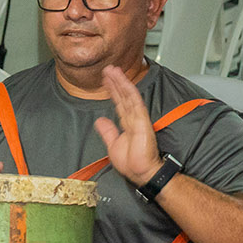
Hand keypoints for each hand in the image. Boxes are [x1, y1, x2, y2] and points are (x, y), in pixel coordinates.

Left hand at [92, 64, 161, 184]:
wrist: (141, 172)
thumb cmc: (132, 163)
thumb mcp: (113, 145)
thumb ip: (108, 131)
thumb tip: (99, 121)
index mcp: (127, 124)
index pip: (119, 103)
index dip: (112, 91)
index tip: (105, 81)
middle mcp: (133, 118)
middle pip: (123, 96)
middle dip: (115, 82)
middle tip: (107, 69)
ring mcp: (138, 118)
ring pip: (128, 95)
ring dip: (120, 81)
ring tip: (112, 70)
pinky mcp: (142, 120)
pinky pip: (134, 101)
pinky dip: (128, 90)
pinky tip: (122, 80)